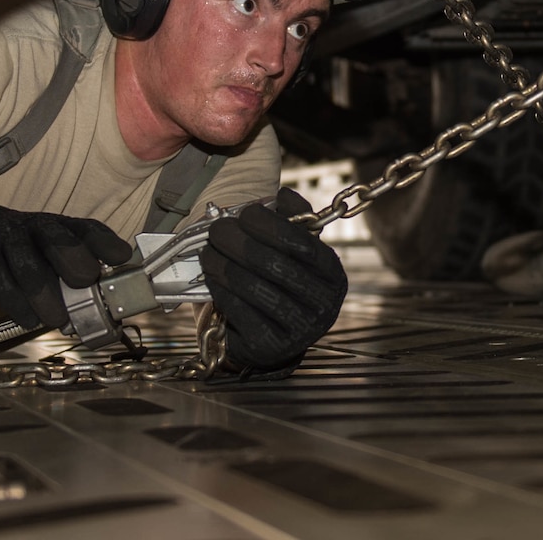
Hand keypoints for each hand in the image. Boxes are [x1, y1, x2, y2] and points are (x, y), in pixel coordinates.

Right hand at [0, 202, 130, 330]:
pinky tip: (29, 319)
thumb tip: (110, 305)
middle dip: (73, 258)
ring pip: (27, 263)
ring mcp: (7, 239)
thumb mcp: (52, 254)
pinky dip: (16, 302)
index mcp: (60, 227)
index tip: (121, 258)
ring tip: (59, 318)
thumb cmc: (25, 250)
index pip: (87, 229)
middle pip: (56, 238)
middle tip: (86, 281)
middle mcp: (36, 228)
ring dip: (45, 293)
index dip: (105, 242)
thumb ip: (77, 274)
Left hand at [200, 188, 346, 370]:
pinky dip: (221, 288)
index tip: (246, 213)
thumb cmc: (283, 281)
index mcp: (333, 275)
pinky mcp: (268, 347)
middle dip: (240, 242)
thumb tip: (282, 196)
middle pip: (275, 266)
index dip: (270, 225)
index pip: (303, 244)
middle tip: (218, 229)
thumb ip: (293, 219)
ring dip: (224, 263)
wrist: (275, 334)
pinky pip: (238, 311)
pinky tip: (212, 275)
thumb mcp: (295, 250)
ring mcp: (297, 331)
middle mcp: (322, 306)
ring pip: (253, 288)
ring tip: (208, 250)